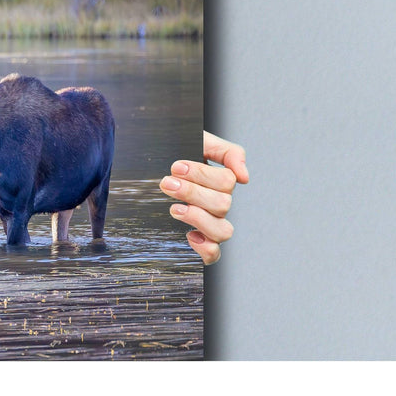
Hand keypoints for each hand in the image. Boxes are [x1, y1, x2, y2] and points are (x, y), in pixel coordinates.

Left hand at [160, 131, 248, 264]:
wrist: (151, 161)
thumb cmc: (177, 151)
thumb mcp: (201, 141)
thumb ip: (228, 152)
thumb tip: (244, 177)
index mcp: (221, 181)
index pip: (226, 182)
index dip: (201, 175)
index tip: (176, 167)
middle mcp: (219, 204)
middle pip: (222, 205)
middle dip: (192, 192)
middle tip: (167, 183)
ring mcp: (210, 223)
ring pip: (223, 231)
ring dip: (198, 218)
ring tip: (174, 208)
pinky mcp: (198, 240)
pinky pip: (213, 254)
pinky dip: (205, 249)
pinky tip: (189, 235)